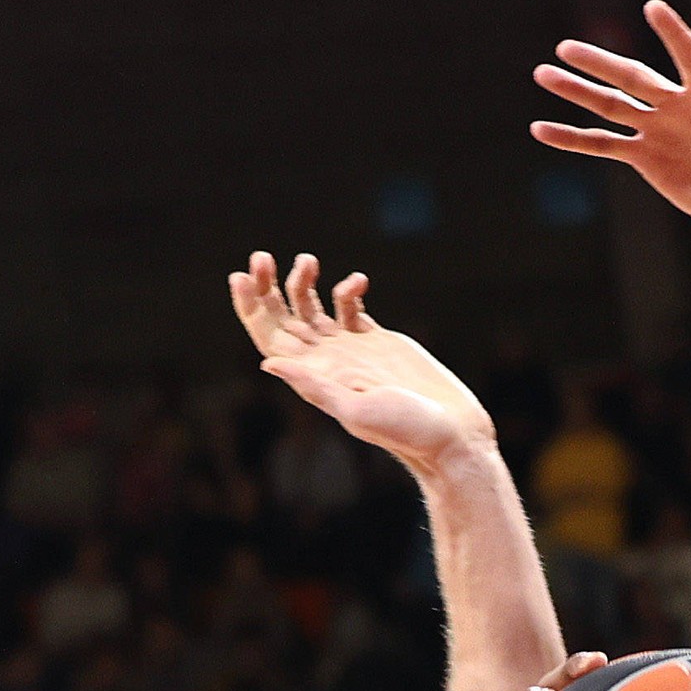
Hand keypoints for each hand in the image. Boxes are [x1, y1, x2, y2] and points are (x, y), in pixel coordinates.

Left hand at [230, 252, 495, 475]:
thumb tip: (267, 361)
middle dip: (268, 287)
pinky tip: (357, 282)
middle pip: (283, 318)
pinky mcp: (378, 341)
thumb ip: (315, 386)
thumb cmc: (406, 430)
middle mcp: (327, 361)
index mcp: (315, 376)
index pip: (269, 337)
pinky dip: (347, 290)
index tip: (241, 277)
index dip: (251, 307)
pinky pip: (351, 308)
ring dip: (303, 282)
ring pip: (313, 308)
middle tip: (261, 258)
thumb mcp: (356, 410)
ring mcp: (351, 349)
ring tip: (307, 260)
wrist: (449, 433)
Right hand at [533, 1, 690, 245]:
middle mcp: (680, 105)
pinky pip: (605, 146)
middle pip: (634, 77)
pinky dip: (575, 139)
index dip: (673, 34)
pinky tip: (543, 130)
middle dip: (601, 63)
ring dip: (578, 93)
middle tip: (565, 47)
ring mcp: (660, 131)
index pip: (689, 54)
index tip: (654, 8)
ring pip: (612, 106)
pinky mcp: (648, 160)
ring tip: (543, 73)